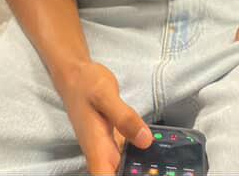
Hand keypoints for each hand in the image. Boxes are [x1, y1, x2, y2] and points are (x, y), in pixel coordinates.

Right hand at [59, 61, 152, 175]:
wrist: (76, 74)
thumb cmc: (86, 83)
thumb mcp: (106, 96)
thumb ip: (125, 118)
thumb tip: (146, 141)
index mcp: (96, 148)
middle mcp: (101, 152)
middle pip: (118, 175)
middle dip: (136, 173)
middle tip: (160, 169)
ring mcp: (108, 146)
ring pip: (124, 167)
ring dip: (140, 167)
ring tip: (162, 167)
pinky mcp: (114, 139)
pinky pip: (128, 153)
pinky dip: (141, 155)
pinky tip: (157, 152)